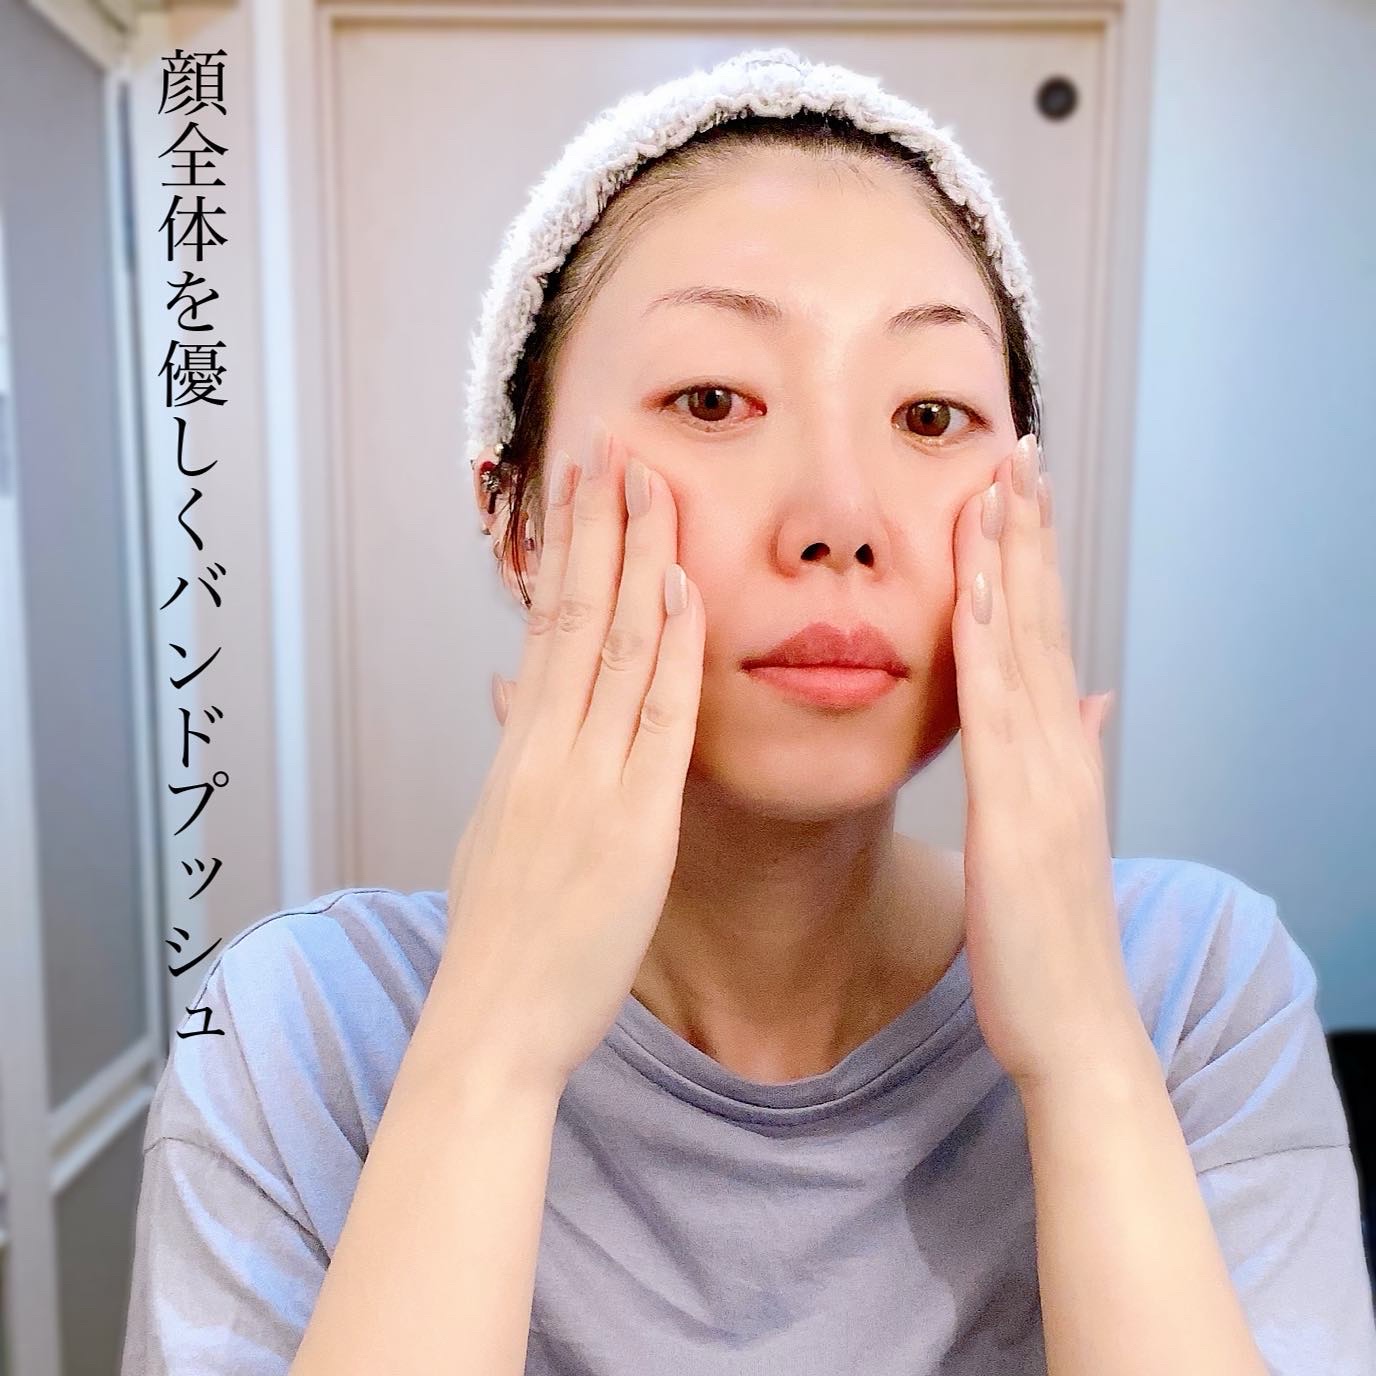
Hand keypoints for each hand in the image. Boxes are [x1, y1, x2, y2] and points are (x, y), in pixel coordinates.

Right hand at [441, 418, 704, 1096]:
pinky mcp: (632, 824)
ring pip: (609, 648)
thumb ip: (511, 759)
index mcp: (516, 753)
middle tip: (612, 449)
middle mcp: (543, 751)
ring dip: (633, 560)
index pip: (541, 629)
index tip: (578, 493)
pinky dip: (668, 650)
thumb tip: (505, 695)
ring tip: (650, 485)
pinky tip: (682, 590)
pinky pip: (654, 719)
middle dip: (595, 528)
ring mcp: (584, 781)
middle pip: (570, 615)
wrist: (491, 1023)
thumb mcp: (493, 835)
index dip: (562, 554)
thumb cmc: (501, 940)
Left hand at [952, 434, 1139, 1092]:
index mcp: (1057, 756)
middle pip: (1044, 620)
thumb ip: (1071, 759)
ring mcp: (1045, 777)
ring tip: (1002, 481)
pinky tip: (981, 585)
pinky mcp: (1018, 811)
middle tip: (1016, 446)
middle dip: (1028, 532)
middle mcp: (1059, 751)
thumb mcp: (1057, 836)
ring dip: (1015, 560)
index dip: (1033, 559)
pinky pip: (1000, 711)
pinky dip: (994, 642)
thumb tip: (1090, 698)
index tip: (1015, 489)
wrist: (1075, 1032)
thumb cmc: (1047, 941)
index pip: (1045, 635)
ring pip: (1029, 647)